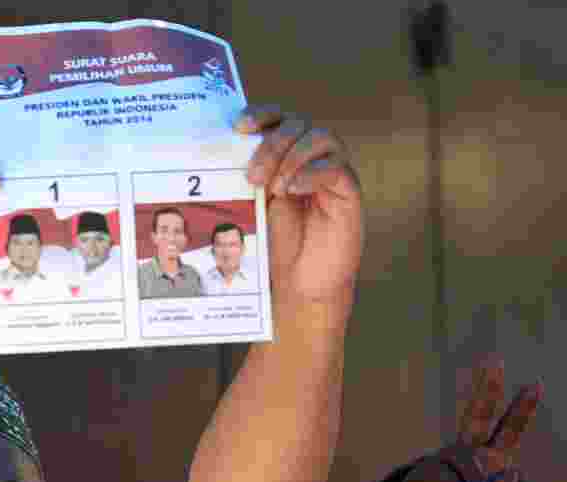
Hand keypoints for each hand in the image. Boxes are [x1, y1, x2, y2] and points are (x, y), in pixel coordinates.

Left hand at [235, 105, 363, 305]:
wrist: (301, 282)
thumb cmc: (276, 244)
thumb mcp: (253, 205)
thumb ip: (246, 178)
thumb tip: (219, 153)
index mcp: (285, 153)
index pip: (277, 117)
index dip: (260, 114)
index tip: (239, 126)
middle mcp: (310, 156)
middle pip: (297, 123)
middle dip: (272, 143)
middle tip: (253, 175)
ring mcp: (331, 171)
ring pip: (321, 137)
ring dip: (293, 156)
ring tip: (275, 188)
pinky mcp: (348, 192)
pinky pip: (337, 167)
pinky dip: (313, 173)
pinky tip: (294, 189)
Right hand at [391, 359, 543, 481]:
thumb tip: (507, 470)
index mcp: (487, 467)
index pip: (506, 433)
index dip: (520, 410)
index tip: (536, 385)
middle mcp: (464, 459)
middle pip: (477, 418)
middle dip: (487, 391)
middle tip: (495, 362)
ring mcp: (441, 465)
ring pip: (465, 456)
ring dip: (476, 478)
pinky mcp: (420, 477)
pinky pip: (444, 476)